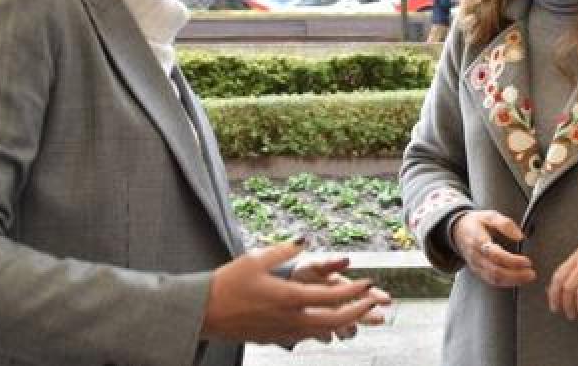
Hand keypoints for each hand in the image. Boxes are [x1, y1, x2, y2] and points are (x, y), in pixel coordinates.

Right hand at [202, 240, 390, 346]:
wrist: (203, 312)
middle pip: (335, 320)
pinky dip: (323, 328)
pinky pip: (307, 335)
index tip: (371, 283)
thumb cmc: (227, 283)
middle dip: (358, 312)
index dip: (355, 291)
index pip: (332, 296)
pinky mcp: (275, 338)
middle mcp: (290, 318)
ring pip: (323, 332)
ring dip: (344, 321)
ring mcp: (283, 332)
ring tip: (358, 312)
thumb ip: (285, 249)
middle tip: (374, 302)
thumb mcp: (256, 259)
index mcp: (289, 297)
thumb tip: (306, 240)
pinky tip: (328, 321)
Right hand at [451, 210, 535, 287]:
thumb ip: (505, 224)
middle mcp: (476, 256)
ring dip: (512, 281)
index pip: (495, 255)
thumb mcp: (489, 215)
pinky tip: (517, 280)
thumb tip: (520, 236)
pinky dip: (505, 283)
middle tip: (532, 273)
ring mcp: (476, 265)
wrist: (457, 230)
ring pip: (493, 279)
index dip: (512, 261)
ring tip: (528, 277)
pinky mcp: (477, 271)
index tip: (527, 261)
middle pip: (495, 271)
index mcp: (478, 240)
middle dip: (515, 275)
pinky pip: (491, 281)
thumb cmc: (476, 222)